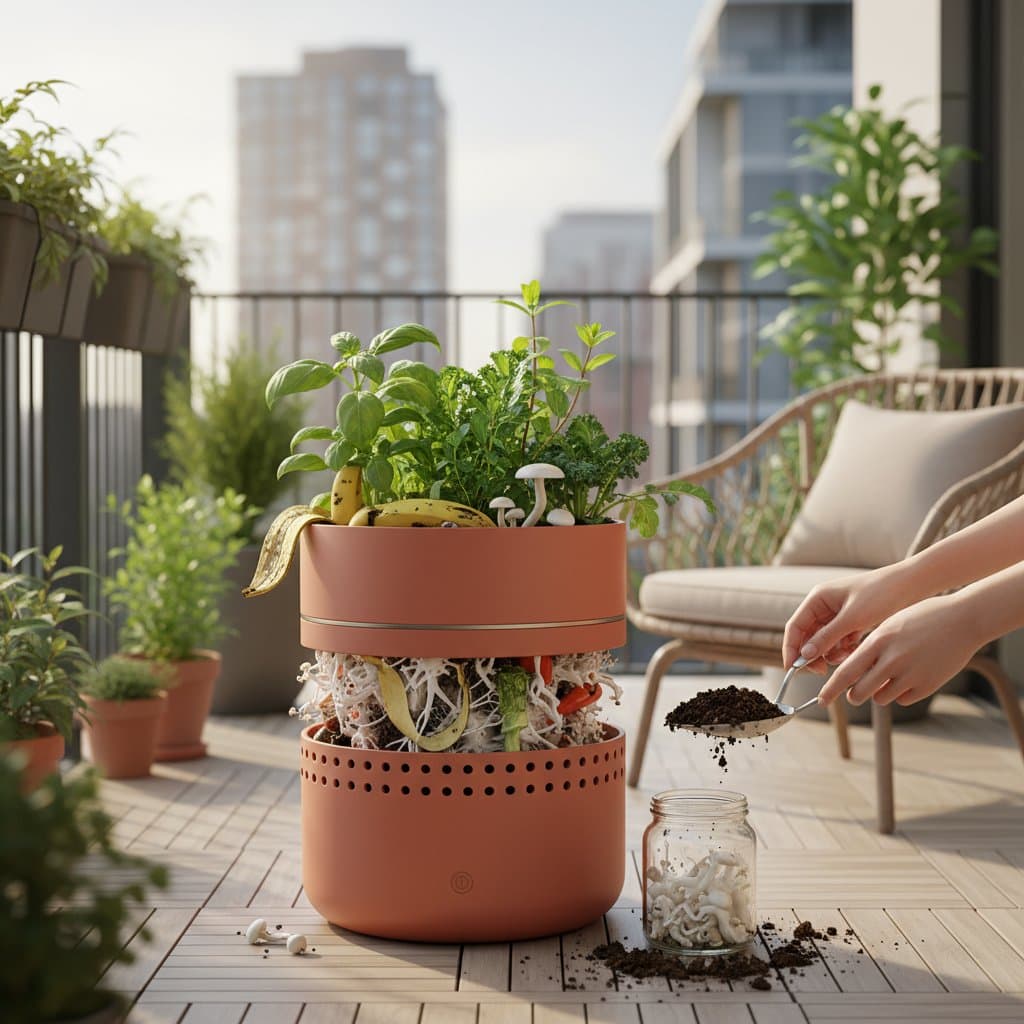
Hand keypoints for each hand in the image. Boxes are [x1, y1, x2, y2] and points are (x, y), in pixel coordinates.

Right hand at [782, 567, 907, 673]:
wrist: (912, 585)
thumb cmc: (881, 594)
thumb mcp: (852, 618)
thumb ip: (826, 638)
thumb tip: (803, 657)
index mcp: (818, 599)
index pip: (795, 627)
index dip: (791, 649)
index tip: (793, 670)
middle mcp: (824, 606)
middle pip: (807, 637)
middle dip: (812, 655)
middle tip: (822, 672)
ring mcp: (837, 615)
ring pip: (823, 642)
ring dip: (830, 653)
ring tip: (846, 656)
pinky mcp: (852, 622)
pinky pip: (839, 642)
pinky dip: (843, 650)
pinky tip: (855, 651)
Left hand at [816, 594, 980, 707]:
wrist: (962, 620)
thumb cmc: (921, 619)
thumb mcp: (889, 627)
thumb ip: (869, 649)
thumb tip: (850, 673)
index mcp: (878, 642)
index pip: (845, 673)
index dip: (830, 689)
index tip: (821, 700)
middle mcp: (892, 660)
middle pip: (860, 692)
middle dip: (853, 695)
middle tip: (853, 693)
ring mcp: (911, 675)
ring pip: (880, 698)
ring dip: (878, 692)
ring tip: (888, 676)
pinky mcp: (928, 686)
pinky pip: (902, 699)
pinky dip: (900, 693)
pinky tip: (909, 676)